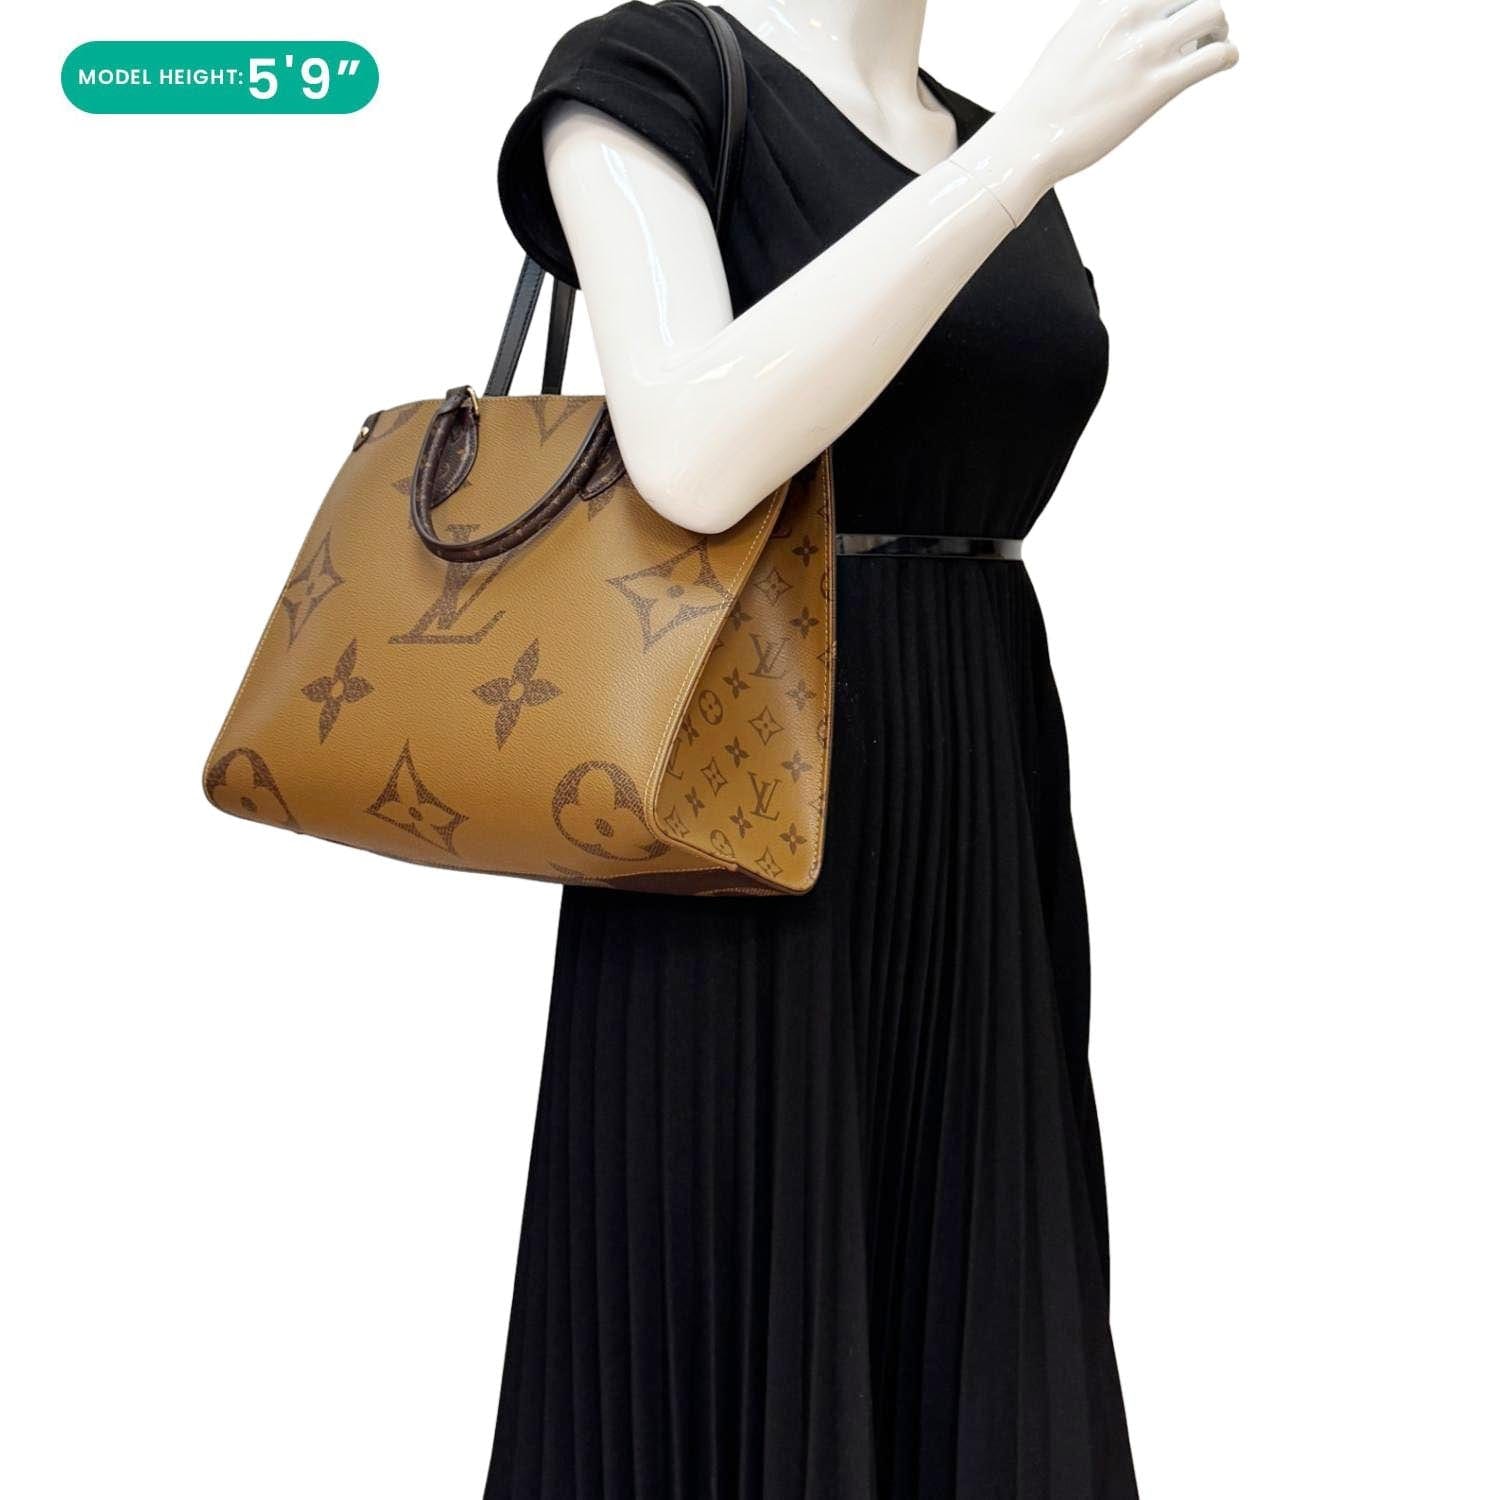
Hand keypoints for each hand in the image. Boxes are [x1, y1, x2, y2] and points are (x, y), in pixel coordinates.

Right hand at [953, 0, 1238, 220]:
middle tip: (1203, 27)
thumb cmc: (1047, 98)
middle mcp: (1126, 14)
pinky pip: (1215, 56)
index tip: (1177, 11)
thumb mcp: (1072, 35)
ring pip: (1212, 11)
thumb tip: (1125, 16)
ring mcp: (1143, 50)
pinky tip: (1224, 62)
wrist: (1028, 140)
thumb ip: (1103, 17)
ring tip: (1215, 43)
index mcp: (1106, 1)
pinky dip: (1228, 55)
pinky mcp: (1156, 88)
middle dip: (1202, 6)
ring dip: (1221, 26)